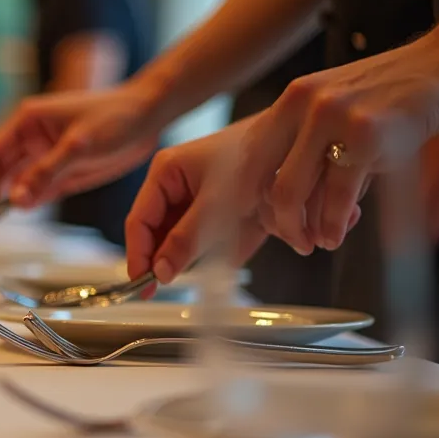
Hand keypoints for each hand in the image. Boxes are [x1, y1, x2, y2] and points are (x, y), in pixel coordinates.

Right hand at [0, 84, 163, 209]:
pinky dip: (33, 200)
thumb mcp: (78, 145)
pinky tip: (30, 208)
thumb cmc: (115, 116)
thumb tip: (17, 200)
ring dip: (14, 198)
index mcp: (28, 121)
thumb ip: (46, 173)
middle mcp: (32, 139)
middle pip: (1, 169)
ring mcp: (47, 156)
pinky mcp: (62, 171)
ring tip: (7, 217)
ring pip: (19, 182)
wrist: (149, 116)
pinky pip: (40, 189)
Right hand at [124, 122, 361, 285]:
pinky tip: (244, 236)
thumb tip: (159, 273)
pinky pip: (211, 244)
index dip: (138, 255)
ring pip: (185, 243)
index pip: (139, 221)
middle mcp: (176, 188)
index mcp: (164, 173)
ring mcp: (198, 203)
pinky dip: (224, 252)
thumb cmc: (256, 159)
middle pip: (159, 235)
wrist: (300, 150)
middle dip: (168, 258)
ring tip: (225, 245)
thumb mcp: (216, 204)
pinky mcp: (220, 216)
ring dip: (201, 254)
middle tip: (168, 287)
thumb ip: (185, 240)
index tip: (142, 284)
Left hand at [235, 30, 438, 253]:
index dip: (249, 196)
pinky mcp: (366, 135)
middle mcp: (303, 104)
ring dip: (302, 230)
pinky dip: (333, 225)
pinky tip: (335, 237)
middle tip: (293, 241)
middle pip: (267, 181)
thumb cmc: (391, 98)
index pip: (250, 158)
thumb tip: (286, 208)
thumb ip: (309, 151)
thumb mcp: (336, 114)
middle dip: (277, 222)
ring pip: (294, 193)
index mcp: (291, 100)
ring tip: (315, 243)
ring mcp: (332, 117)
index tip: (259, 221)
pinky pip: (337, 195)